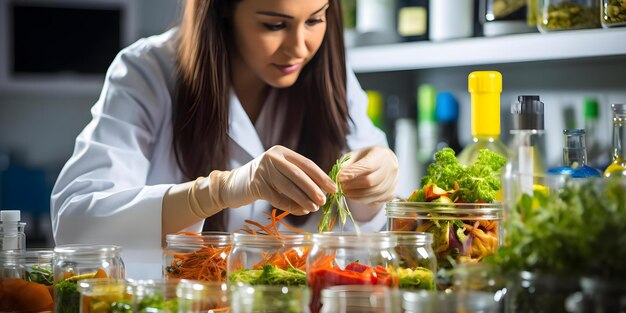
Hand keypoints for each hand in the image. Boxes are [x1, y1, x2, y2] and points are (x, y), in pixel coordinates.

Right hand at [205, 145, 336, 214]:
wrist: (232, 185)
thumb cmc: (261, 180)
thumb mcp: (279, 171)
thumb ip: (297, 176)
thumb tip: (322, 190)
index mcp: (282, 152)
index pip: (306, 163)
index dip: (321, 176)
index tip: (333, 188)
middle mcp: (273, 157)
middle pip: (299, 174)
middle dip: (314, 188)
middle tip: (324, 200)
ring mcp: (263, 170)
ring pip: (289, 186)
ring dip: (304, 199)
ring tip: (315, 208)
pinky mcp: (256, 185)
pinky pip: (278, 198)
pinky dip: (291, 206)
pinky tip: (301, 211)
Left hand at [337, 146, 397, 204]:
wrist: (381, 163)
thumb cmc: (365, 158)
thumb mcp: (354, 155)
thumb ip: (346, 164)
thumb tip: (338, 177)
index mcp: (382, 154)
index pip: (367, 166)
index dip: (352, 173)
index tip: (339, 178)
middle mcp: (391, 168)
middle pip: (370, 182)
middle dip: (353, 186)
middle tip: (341, 187)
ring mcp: (394, 181)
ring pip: (373, 194)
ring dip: (356, 196)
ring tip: (346, 192)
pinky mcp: (392, 192)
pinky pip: (377, 201)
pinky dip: (364, 200)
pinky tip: (356, 196)